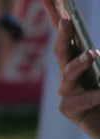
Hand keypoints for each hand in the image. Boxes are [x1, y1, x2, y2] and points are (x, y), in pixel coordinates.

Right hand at [49, 16, 99, 138]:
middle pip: (60, 51)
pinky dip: (93, 96)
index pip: (66, 35)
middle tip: (66, 21)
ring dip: (79, 63)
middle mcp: (69, 73)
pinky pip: (80, 99)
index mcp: (79, 59)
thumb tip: (89, 52)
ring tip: (91, 55)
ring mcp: (66, 92)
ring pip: (68, 75)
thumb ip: (98, 63)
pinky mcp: (68, 110)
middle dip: (62, 35)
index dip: (55, 15)